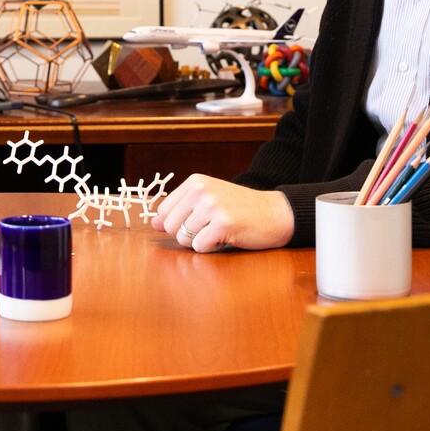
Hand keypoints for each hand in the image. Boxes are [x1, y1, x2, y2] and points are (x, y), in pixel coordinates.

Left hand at [153, 174, 294, 252]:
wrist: (275, 213)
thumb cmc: (241, 209)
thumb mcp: (208, 202)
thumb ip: (180, 210)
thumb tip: (154, 223)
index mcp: (195, 182)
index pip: (163, 211)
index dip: (176, 223)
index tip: (198, 221)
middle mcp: (201, 190)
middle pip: (171, 226)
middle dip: (187, 235)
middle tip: (210, 228)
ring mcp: (212, 205)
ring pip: (184, 238)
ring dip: (201, 241)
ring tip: (219, 230)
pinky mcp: (223, 223)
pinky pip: (200, 246)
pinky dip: (211, 248)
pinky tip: (226, 237)